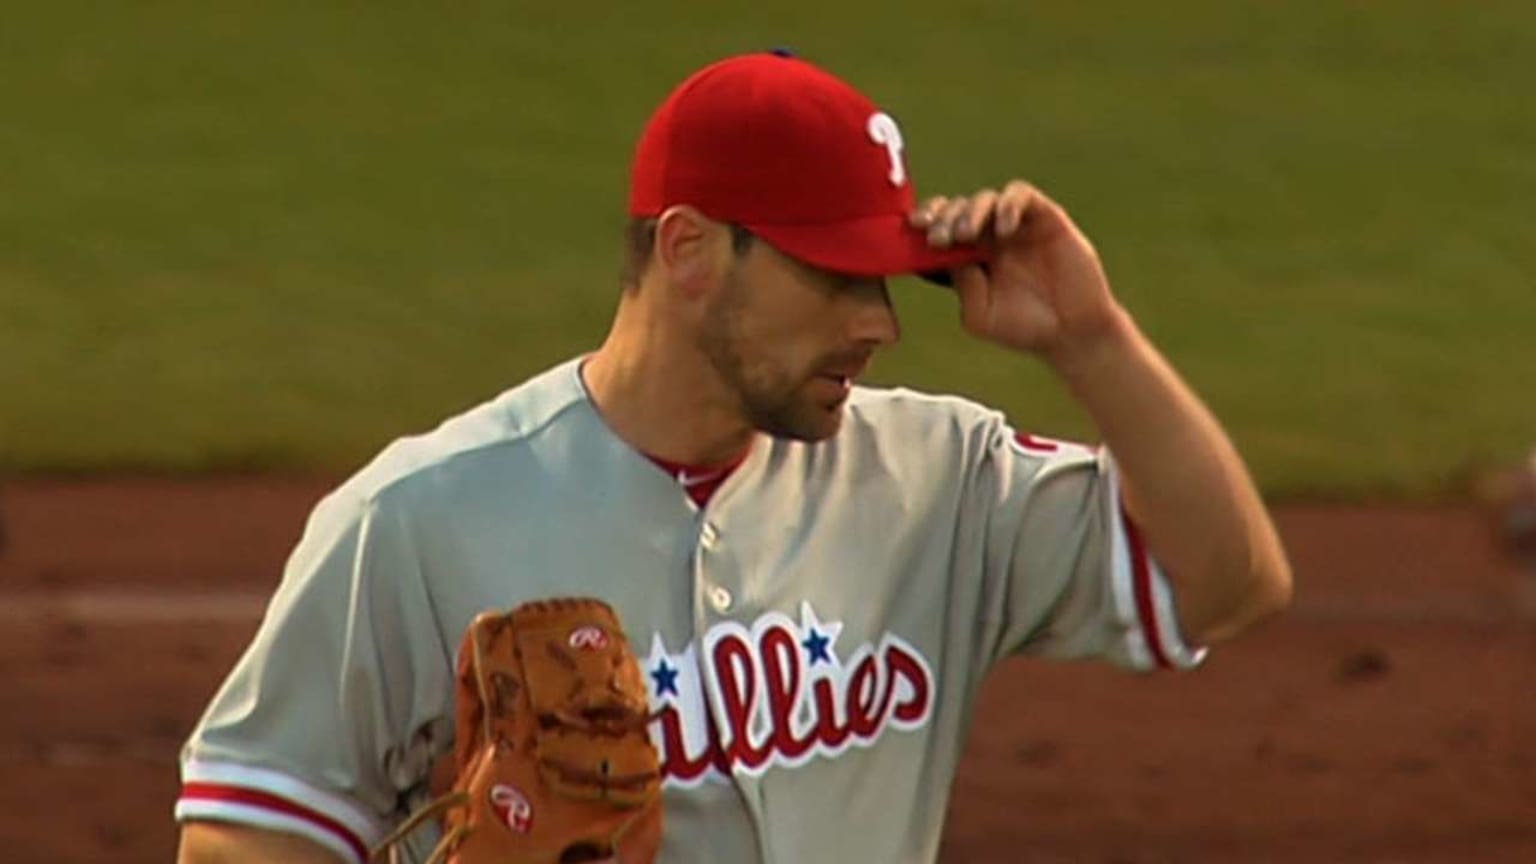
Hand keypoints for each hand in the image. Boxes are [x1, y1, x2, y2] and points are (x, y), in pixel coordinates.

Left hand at [910, 180, 1123, 363]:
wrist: (1070, 334)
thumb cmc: (1022, 327)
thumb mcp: (978, 314)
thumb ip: (961, 284)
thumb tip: (948, 254)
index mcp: (969, 256)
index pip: (941, 227)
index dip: (926, 221)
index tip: (914, 228)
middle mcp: (990, 236)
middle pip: (958, 208)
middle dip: (943, 218)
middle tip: (940, 238)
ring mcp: (1017, 225)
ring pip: (986, 198)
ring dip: (970, 211)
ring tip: (967, 235)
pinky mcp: (1045, 218)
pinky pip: (1021, 195)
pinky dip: (1008, 205)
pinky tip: (1003, 229)